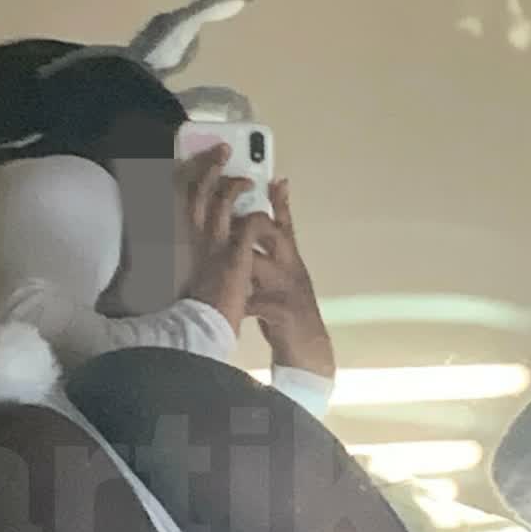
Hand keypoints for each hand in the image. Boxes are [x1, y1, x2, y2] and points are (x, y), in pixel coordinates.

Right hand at [178, 145, 266, 336]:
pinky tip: (263, 207)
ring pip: (219, 201)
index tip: (191, 160)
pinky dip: (255, 212)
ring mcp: (212, 246)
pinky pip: (247, 223)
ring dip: (233, 183)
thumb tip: (197, 242)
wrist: (202, 331)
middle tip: (221, 148)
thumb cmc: (198, 307)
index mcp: (183, 242)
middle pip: (196, 191)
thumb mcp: (190, 273)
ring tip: (246, 177)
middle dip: (208, 165)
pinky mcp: (233, 256)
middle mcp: (193, 239)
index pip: (181, 199)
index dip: (188, 176)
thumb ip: (193, 252)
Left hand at [248, 180, 335, 381]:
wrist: (308, 351)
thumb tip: (247, 243)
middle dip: (252, 225)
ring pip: (258, 265)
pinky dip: (239, 305)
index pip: (286, 226)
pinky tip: (229, 308)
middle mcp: (292, 270)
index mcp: (291, 262)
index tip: (277, 180)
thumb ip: (268, 261)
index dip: (281, 202)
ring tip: (222, 269)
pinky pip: (255, 302)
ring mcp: (289, 290)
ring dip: (238, 266)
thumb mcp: (281, 282)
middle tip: (232, 223)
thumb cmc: (288, 316)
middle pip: (274, 235)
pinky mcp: (283, 312)